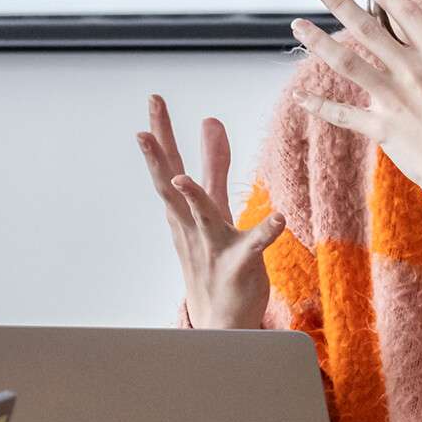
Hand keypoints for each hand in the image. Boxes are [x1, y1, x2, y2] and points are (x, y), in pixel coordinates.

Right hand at [136, 94, 283, 329]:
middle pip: (170, 188)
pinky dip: (264, 232)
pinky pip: (252, 247)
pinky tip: (278, 217)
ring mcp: (213, 247)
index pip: (169, 167)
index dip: (161, 135)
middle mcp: (193, 227)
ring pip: (201, 218)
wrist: (221, 321)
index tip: (154, 100)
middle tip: (142, 129)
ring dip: (192, 198)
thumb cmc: (215, 259)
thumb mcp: (212, 207)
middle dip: (157, 158)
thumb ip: (214, 164)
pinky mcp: (239, 266)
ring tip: (183, 177)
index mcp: (184, 212)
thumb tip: (210, 119)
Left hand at [290, 0, 421, 257]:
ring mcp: (394, 98)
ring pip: (347, 62)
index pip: (409, 16)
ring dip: (319, 42)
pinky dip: (319, 105)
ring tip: (298, 25)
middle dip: (340, 3)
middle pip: (368, 29)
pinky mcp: (381, 128)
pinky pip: (342, 114)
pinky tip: (299, 97)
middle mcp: (413, 71)